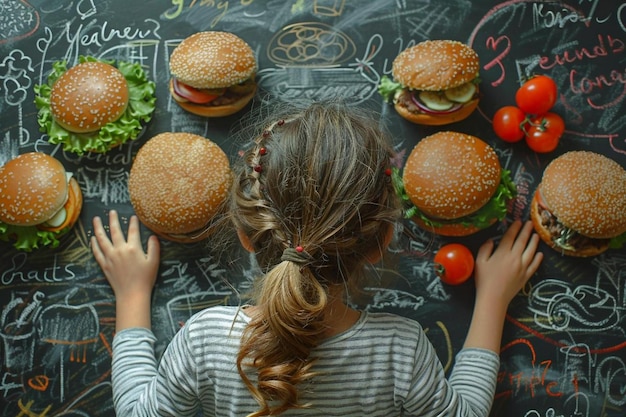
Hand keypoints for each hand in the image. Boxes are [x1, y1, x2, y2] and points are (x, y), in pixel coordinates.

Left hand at [91, 210, 159, 329]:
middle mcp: (120, 250)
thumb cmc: (145, 279)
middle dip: (113, 220)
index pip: (133, 231)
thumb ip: (154, 247)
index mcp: (133, 248)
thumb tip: (153, 236)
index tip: (133, 216)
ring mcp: (110, 257)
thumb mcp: (154, 262)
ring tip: (96, 219)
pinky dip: (94, 244)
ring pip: (102, 239)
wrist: (132, 294)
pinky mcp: (104, 265)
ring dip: (98, 228)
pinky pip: (97, 252)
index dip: (133, 223)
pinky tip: (92, 238)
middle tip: (111, 212)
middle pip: (115, 231)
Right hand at [463, 220, 542, 351]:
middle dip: (527, 231)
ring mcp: (522, 267)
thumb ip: (485, 248)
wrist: (494, 298)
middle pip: (523, 241)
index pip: (510, 236)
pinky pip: (534, 265)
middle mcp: (515, 258)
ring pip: (531, 251)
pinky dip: (538, 259)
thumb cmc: (484, 280)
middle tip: (530, 223)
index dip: (514, 227)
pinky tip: (540, 254)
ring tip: (536, 235)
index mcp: (503, 253)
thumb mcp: (480, 261)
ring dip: (534, 242)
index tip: (518, 221)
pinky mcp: (526, 276)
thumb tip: (491, 240)